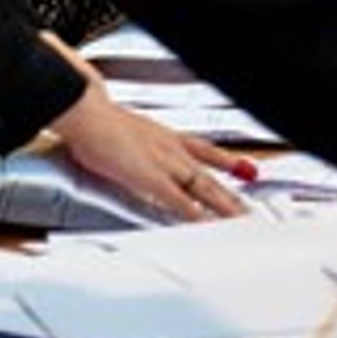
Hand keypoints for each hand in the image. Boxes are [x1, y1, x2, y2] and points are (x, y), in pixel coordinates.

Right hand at [48, 78, 248, 220]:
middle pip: (210, 176)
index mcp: (166, 136)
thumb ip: (130, 138)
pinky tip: (206, 227)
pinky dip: (195, 215)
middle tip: (249, 210)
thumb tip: (120, 139)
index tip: (242, 168)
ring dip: (224, 207)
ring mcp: (165, 163)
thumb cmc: (94, 118)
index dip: (225, 161)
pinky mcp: (152, 178)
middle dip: (231, 195)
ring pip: (205, 188)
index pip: (205, 150)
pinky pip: (180, 201)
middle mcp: (172, 149)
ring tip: (241, 221)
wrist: (87, 110)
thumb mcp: (121, 127)